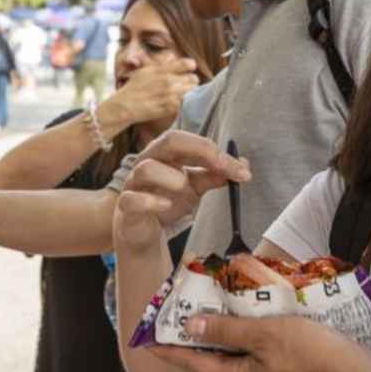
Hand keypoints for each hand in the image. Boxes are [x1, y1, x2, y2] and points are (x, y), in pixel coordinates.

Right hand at [100, 59, 199, 130]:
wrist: (124, 106)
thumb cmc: (133, 88)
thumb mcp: (145, 70)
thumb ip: (162, 65)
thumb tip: (174, 59)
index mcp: (162, 69)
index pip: (188, 64)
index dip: (190, 67)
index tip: (188, 70)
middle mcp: (168, 81)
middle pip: (194, 79)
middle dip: (190, 81)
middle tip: (184, 85)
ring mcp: (170, 95)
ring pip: (193, 91)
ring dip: (189, 93)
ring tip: (181, 94)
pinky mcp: (170, 108)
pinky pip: (186, 103)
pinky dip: (184, 103)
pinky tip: (177, 103)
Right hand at [113, 130, 249, 250]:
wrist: (144, 231)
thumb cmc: (165, 200)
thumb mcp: (194, 187)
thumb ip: (214, 175)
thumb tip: (243, 165)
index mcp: (166, 153)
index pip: (189, 140)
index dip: (213, 151)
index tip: (239, 168)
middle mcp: (148, 162)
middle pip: (168, 140)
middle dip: (199, 150)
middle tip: (222, 167)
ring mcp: (134, 184)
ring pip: (146, 168)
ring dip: (171, 176)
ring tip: (184, 188)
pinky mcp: (126, 207)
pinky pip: (132, 199)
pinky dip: (150, 201)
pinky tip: (166, 205)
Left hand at [149, 315, 370, 371]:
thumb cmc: (310, 354)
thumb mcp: (264, 335)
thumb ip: (226, 331)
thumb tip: (190, 327)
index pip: (194, 364)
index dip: (171, 350)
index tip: (148, 339)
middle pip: (214, 358)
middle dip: (197, 336)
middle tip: (182, 312)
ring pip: (237, 352)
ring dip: (223, 331)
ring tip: (214, 306)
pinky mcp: (288, 371)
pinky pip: (258, 350)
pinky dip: (248, 332)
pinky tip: (253, 314)